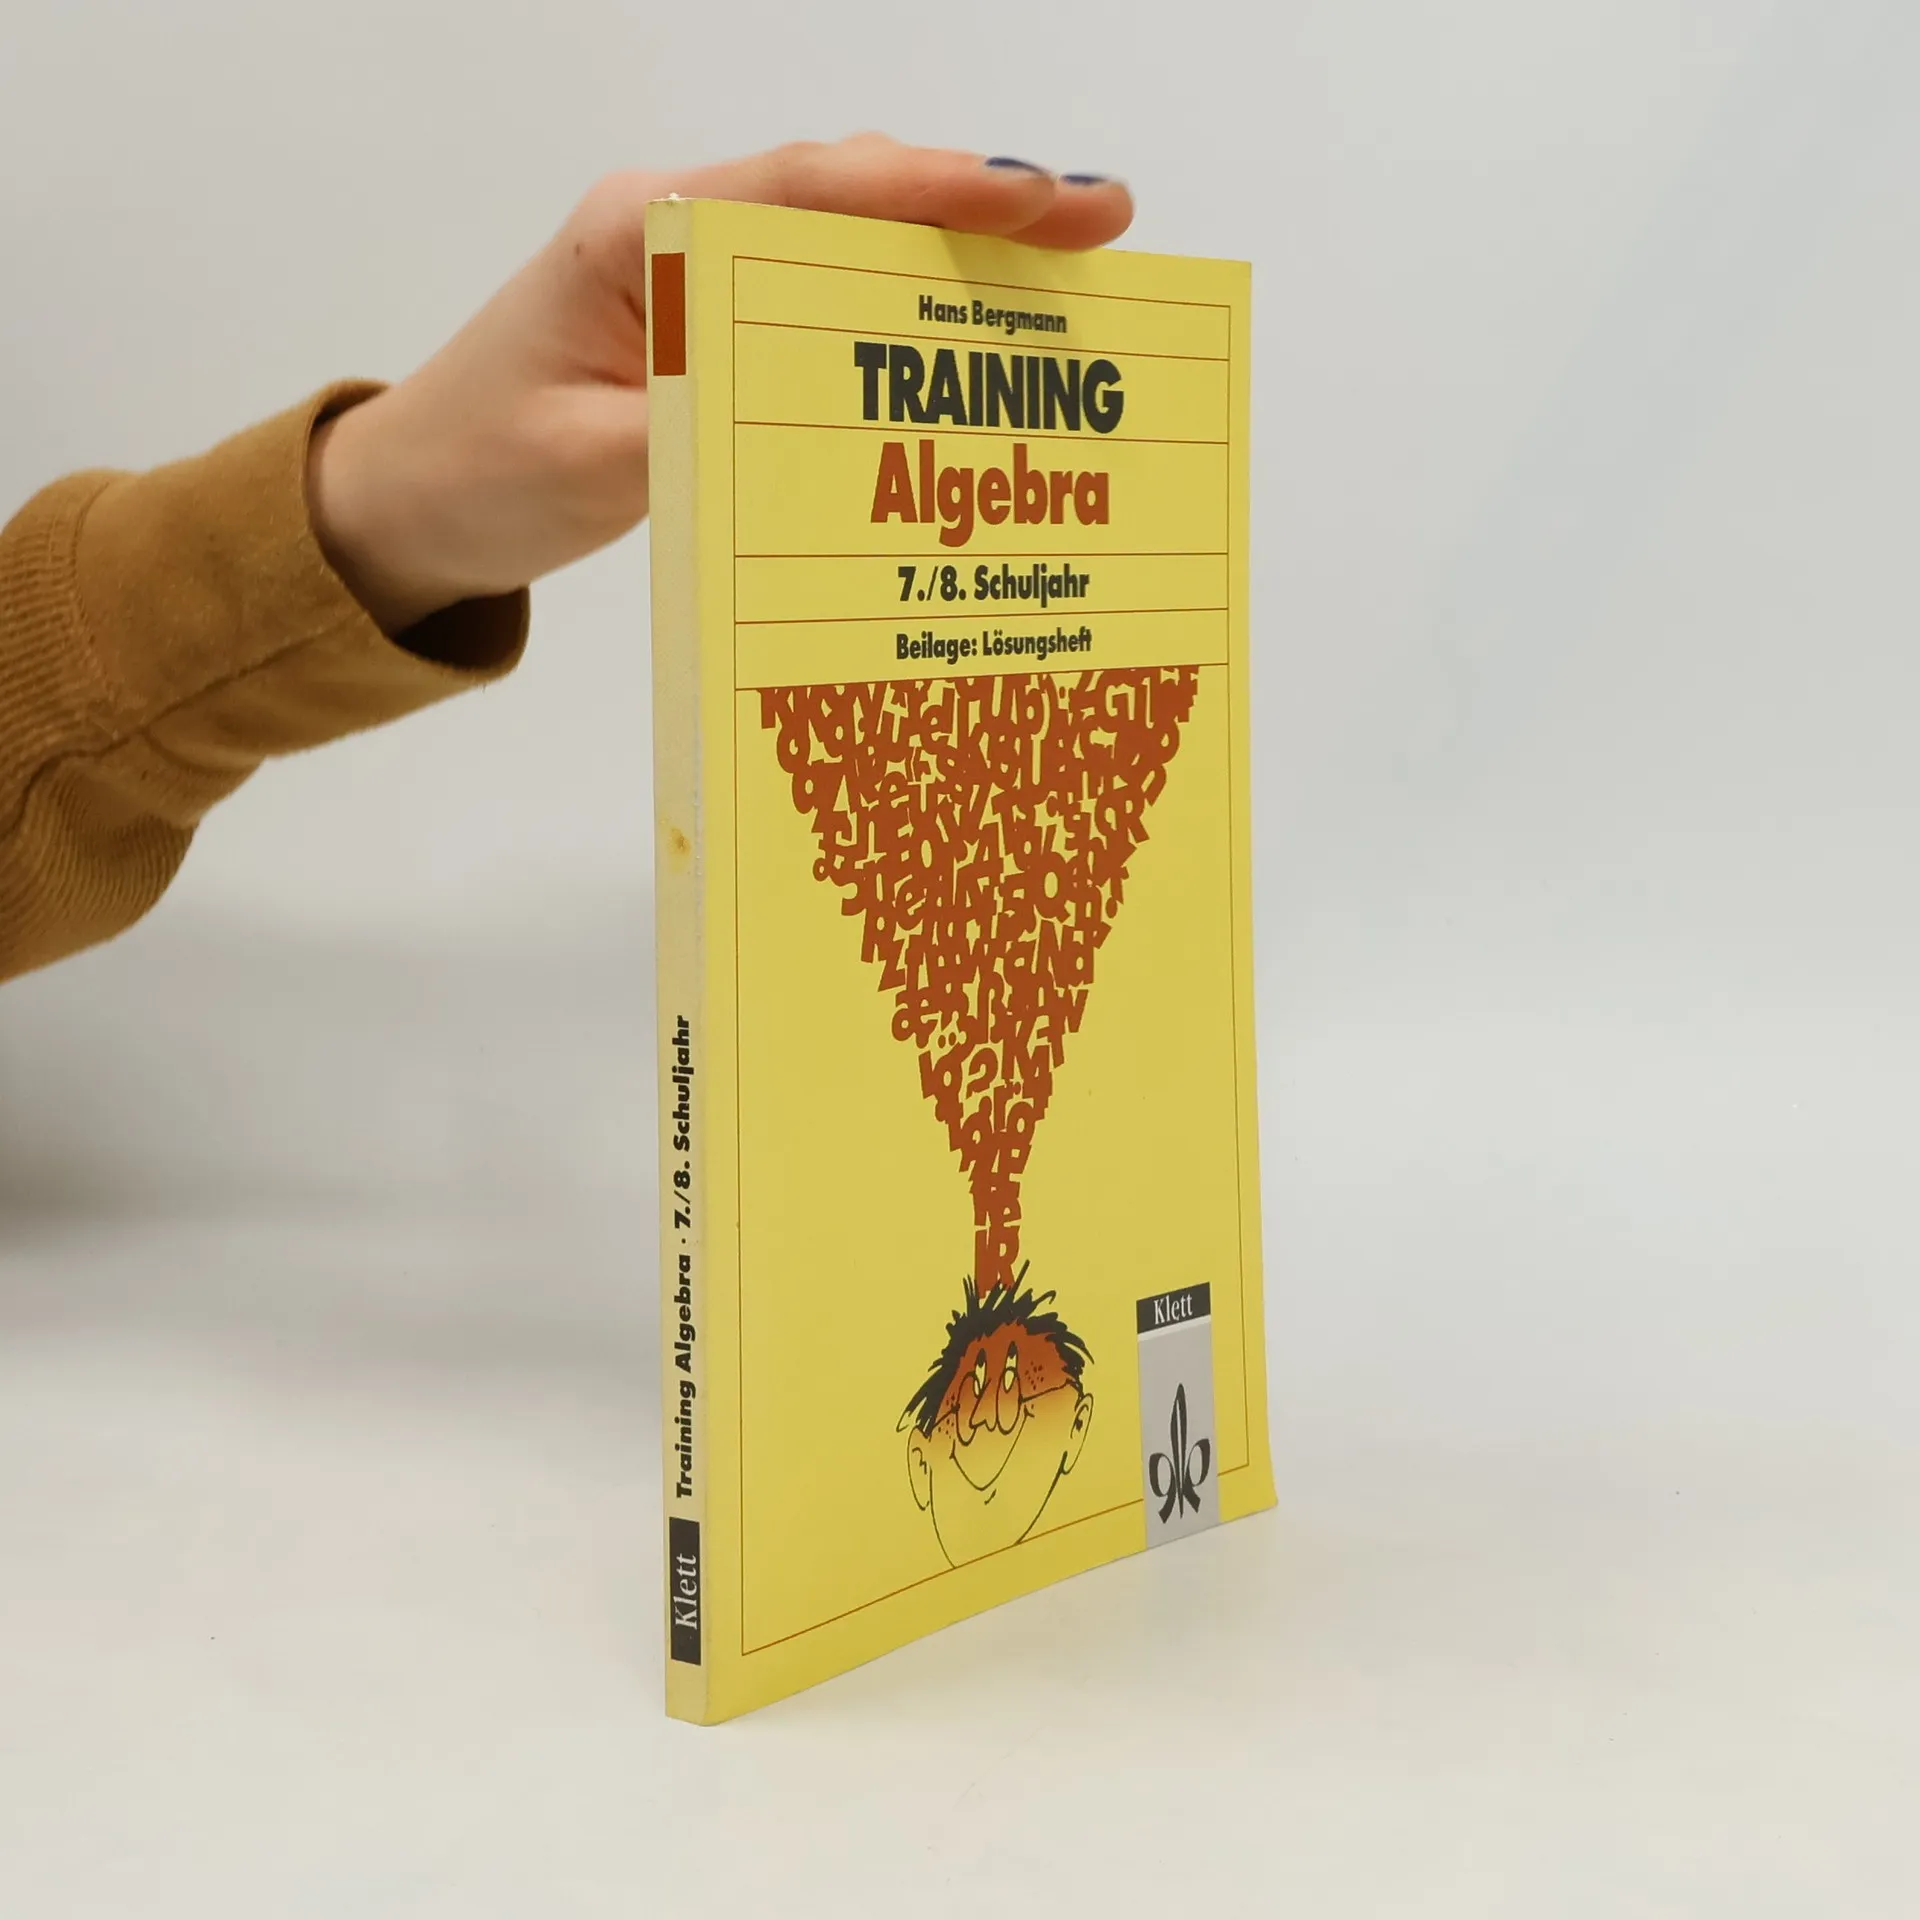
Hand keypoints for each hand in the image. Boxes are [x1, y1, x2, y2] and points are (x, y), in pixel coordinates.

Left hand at [307, 135, 1132, 633]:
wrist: (409, 503)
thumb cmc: (479, 473)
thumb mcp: (591, 465)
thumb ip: (703, 432)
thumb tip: (841, 420)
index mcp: (638, 234)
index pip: (807, 189)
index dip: (933, 189)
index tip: (1043, 200)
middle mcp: (673, 234)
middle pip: (845, 197)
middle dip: (977, 206)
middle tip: (1102, 228)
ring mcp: (690, 279)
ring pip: (841, 243)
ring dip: (949, 255)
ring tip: (1065, 277)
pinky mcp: (701, 331)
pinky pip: (815, 303)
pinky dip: (896, 312)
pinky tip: (965, 337)